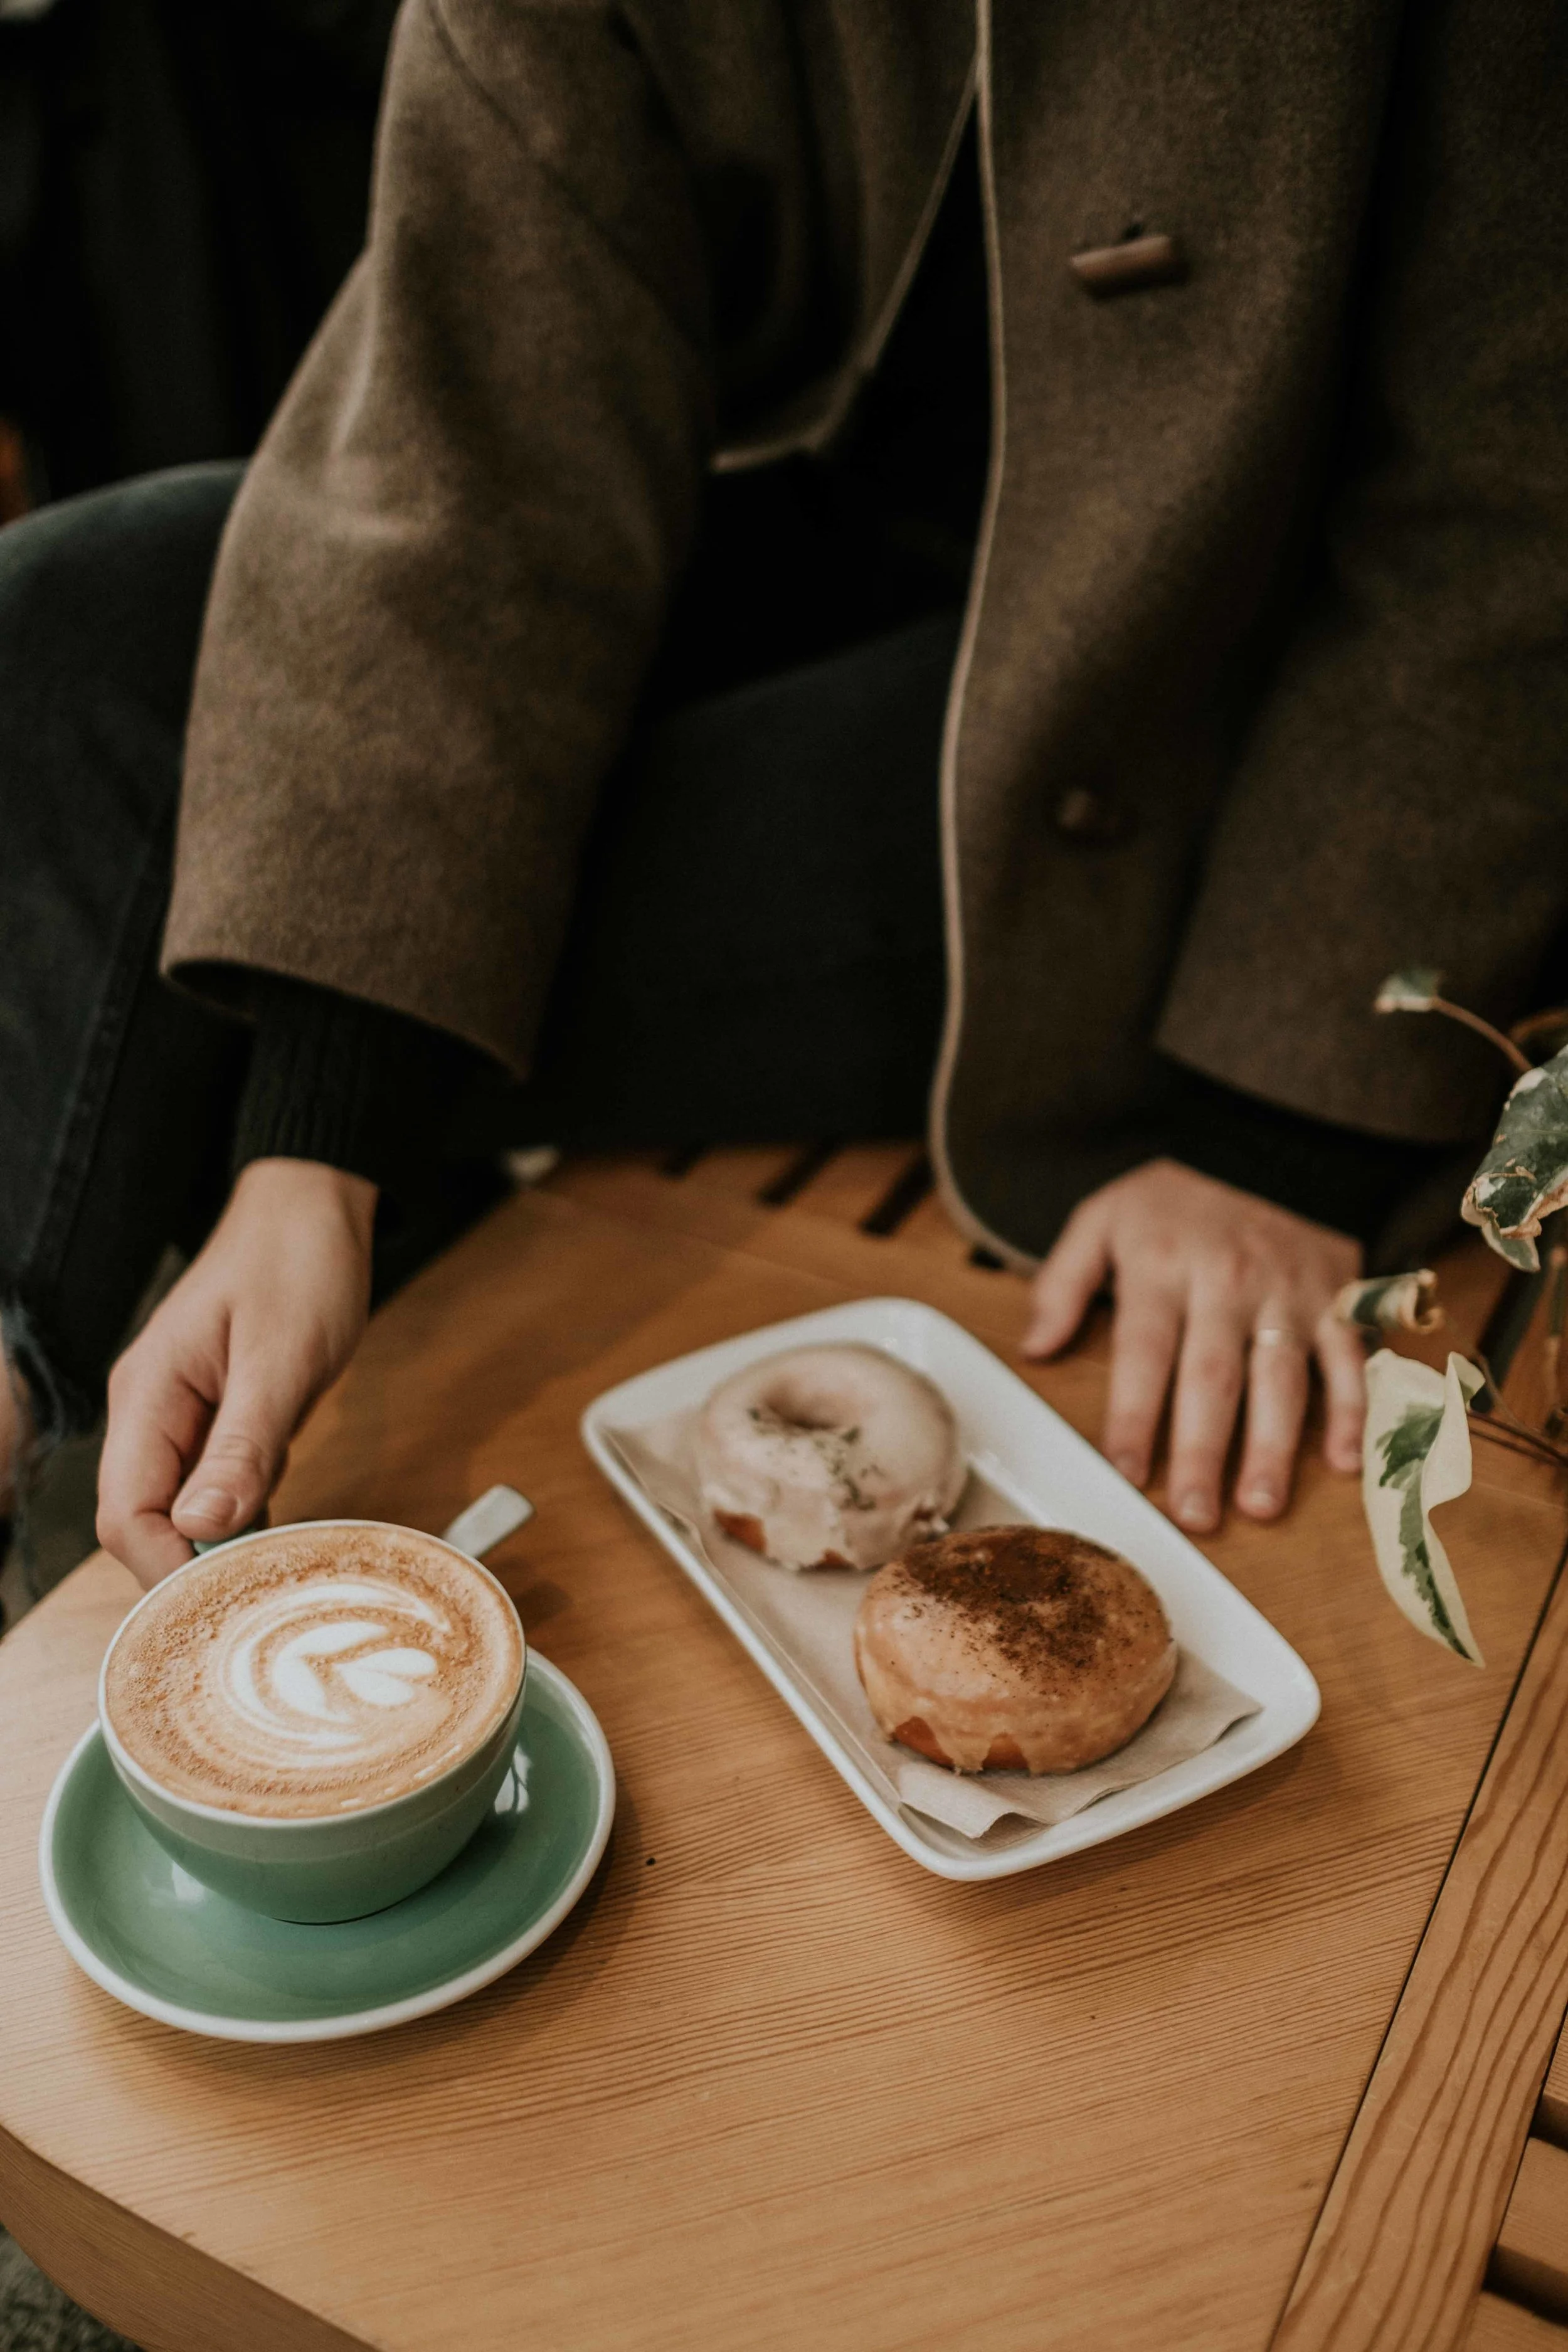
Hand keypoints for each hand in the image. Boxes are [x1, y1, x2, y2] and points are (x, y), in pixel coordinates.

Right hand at [97, 1159, 375, 1586]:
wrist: (314, 1207)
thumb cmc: (299, 1265)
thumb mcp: (283, 1357)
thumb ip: (244, 1444)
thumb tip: (202, 1526)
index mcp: (147, 1394)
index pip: (125, 1513)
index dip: (166, 1566)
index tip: (226, 1597)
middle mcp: (150, 1411)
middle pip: (141, 1521)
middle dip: (189, 1566)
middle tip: (258, 1596)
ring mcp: (181, 1416)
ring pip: (178, 1509)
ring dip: (218, 1546)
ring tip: (272, 1579)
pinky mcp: (216, 1417)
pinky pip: (213, 1486)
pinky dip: (241, 1515)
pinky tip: (280, 1535)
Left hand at [1022, 1159, 1364, 1532]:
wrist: (1265, 1138)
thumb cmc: (1175, 1195)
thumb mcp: (1101, 1217)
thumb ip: (1063, 1282)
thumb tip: (1035, 1348)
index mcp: (1164, 1268)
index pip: (1145, 1354)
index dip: (1135, 1416)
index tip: (1126, 1472)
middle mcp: (1228, 1284)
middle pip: (1213, 1378)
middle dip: (1204, 1452)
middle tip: (1196, 1515)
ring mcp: (1288, 1292)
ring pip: (1281, 1378)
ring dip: (1274, 1446)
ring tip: (1261, 1505)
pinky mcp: (1336, 1297)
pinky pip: (1348, 1358)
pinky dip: (1351, 1410)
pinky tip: (1342, 1462)